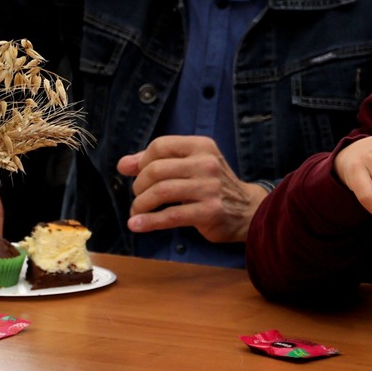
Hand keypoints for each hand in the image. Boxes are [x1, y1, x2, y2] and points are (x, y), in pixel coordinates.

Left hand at [118, 136, 265, 241]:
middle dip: (139, 186)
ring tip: (137, 211)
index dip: (142, 160)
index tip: (138, 174)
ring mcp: (209, 188)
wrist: (248, 210)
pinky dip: (149, 221)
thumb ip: (158, 162)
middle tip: (139, 196)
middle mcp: (206, 163)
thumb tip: (123, 164)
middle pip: (156, 170)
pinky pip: (171, 216)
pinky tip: (137, 225)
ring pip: (160, 192)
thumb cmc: (213, 185)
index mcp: (201, 146)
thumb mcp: (191, 165)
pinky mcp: (209, 211)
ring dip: (141, 204)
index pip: (160, 145)